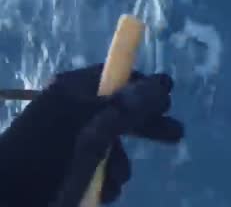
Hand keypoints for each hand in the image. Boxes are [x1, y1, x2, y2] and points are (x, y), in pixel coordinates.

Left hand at [0, 64, 183, 205]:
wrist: (10, 198)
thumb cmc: (49, 161)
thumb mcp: (93, 131)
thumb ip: (127, 108)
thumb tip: (161, 84)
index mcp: (72, 90)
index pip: (117, 75)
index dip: (145, 86)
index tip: (169, 99)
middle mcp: (70, 108)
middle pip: (119, 106)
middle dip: (146, 125)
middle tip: (175, 135)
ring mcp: (65, 136)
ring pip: (108, 140)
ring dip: (121, 160)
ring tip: (119, 178)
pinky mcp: (61, 162)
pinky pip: (93, 161)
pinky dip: (104, 175)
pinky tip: (105, 187)